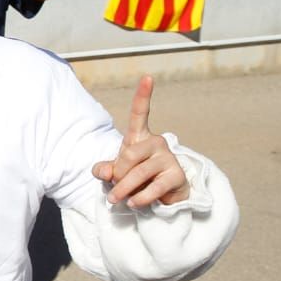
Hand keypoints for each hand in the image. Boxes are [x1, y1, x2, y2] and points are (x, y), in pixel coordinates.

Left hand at [91, 76, 190, 207]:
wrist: (162, 197)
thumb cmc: (135, 178)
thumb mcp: (116, 172)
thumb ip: (105, 170)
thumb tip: (102, 171)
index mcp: (140, 137)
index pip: (140, 113)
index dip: (143, 96)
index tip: (147, 77)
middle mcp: (157, 143)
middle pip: (129, 155)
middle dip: (117, 175)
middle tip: (115, 188)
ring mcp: (169, 158)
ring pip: (139, 173)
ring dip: (124, 189)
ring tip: (118, 200)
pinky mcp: (177, 176)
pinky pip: (154, 188)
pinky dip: (139, 198)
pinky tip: (134, 204)